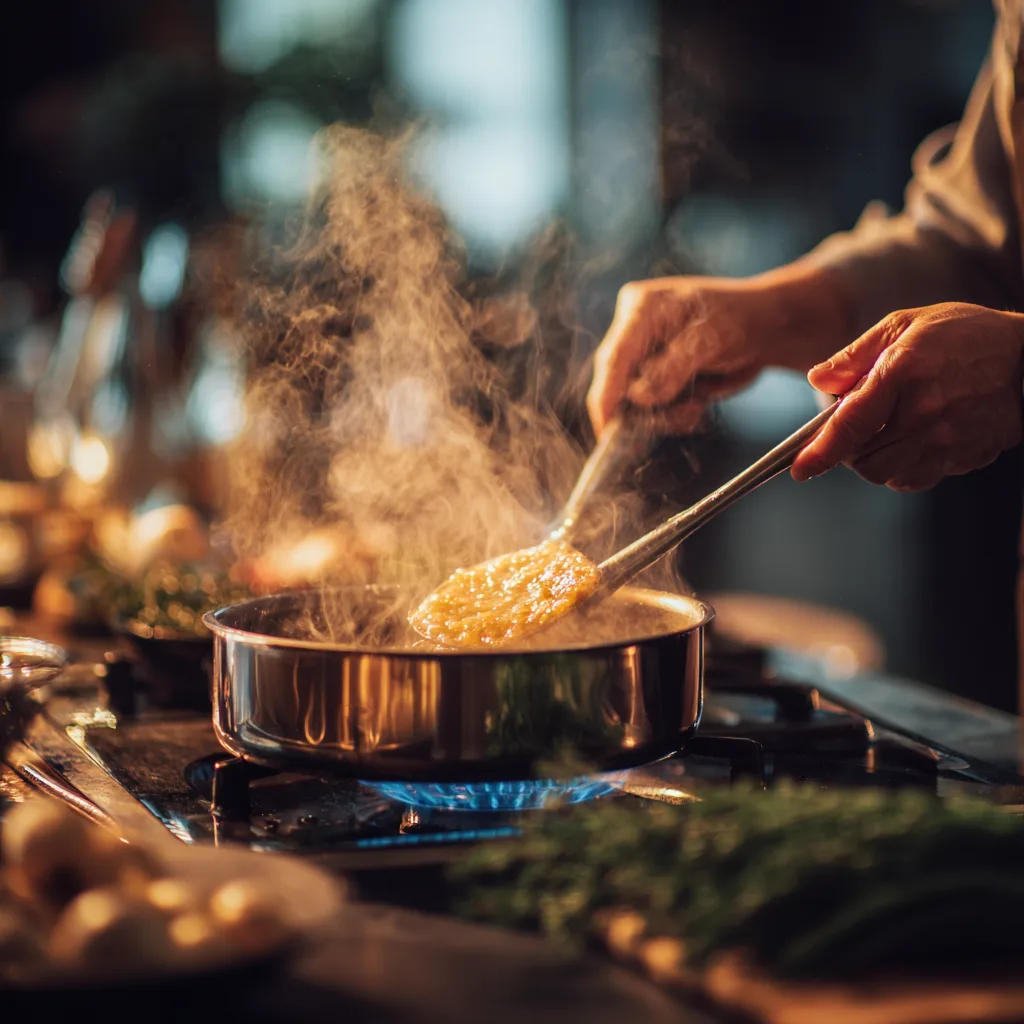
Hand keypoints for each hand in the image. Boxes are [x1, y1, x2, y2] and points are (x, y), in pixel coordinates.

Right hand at [586, 266, 848, 436]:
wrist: (764, 328)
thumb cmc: (741, 319)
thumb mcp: (710, 339)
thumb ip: (672, 367)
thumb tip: (639, 396)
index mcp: (640, 310)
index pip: (612, 359)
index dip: (606, 398)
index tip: (607, 432)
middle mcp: (632, 331)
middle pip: (616, 385)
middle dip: (644, 410)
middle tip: (684, 414)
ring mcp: (641, 356)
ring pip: (631, 404)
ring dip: (663, 416)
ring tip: (696, 406)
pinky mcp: (652, 377)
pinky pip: (648, 410)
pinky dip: (670, 417)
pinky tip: (695, 405)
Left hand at [791, 303, 1023, 490]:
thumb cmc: (961, 334)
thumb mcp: (903, 326)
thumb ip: (855, 356)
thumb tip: (818, 379)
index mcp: (903, 374)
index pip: (850, 425)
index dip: (820, 452)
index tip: (800, 469)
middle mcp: (925, 412)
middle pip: (863, 460)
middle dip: (847, 451)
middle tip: (855, 429)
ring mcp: (949, 438)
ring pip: (887, 475)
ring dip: (874, 461)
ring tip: (885, 432)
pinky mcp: (966, 456)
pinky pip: (917, 478)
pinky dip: (902, 468)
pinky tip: (911, 441)